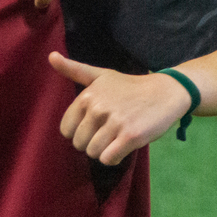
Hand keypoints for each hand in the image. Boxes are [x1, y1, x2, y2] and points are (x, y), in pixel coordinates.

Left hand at [49, 52, 190, 165]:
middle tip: (110, 130)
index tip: (95, 124)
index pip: (66, 130)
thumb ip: (74, 70)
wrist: (165, 92)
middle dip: (92, 142)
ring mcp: (114, 122)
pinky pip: (108, 160)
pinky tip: (124, 146)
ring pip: (94, 153)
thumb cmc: (130, 87)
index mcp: (87, 96)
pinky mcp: (130, 136)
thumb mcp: (101, 75)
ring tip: (117, 137)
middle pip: (79, 144)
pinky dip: (115, 158)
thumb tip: (51, 56)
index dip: (80, 131)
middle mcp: (98, 108)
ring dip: (105, 151)